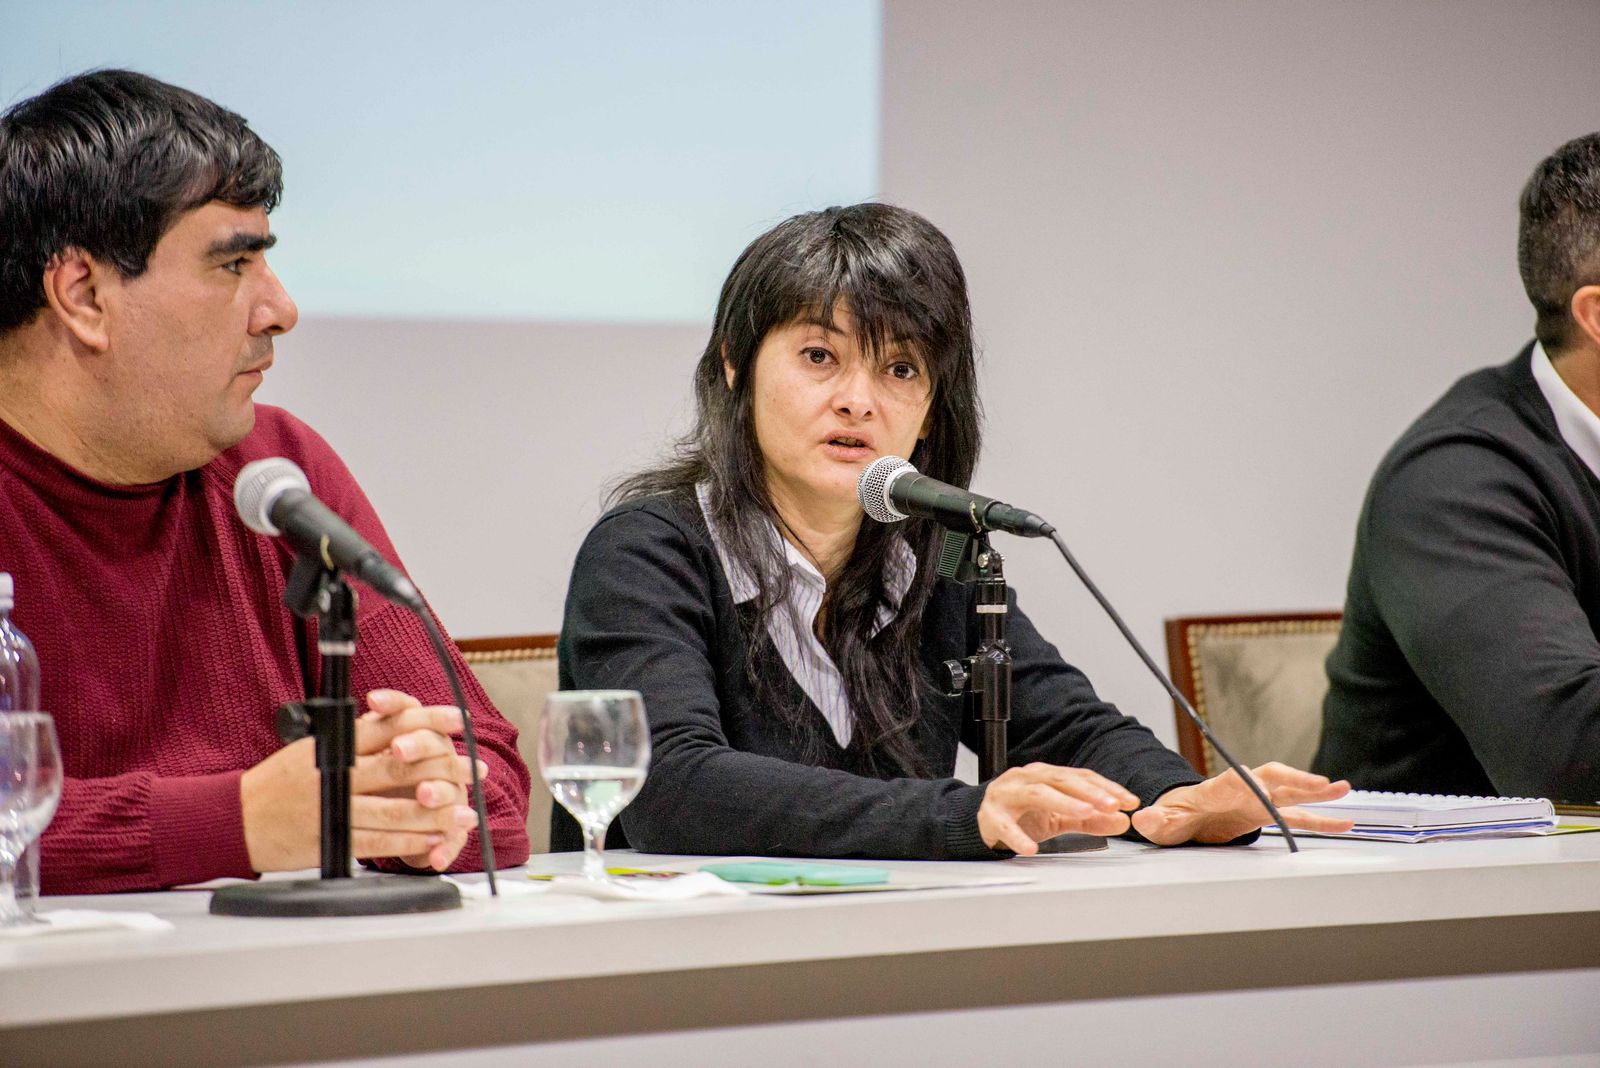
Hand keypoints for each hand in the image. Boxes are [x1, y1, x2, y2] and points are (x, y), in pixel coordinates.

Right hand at [241, 689, 486, 872]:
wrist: (234, 819)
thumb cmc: (278, 782)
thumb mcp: (314, 746)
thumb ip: (356, 737)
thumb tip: (399, 720)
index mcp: (334, 743)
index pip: (389, 723)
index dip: (429, 719)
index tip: (460, 720)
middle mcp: (336, 771)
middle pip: (400, 765)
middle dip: (445, 768)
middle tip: (476, 770)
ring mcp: (334, 807)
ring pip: (395, 808)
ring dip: (436, 812)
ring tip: (465, 814)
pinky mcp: (330, 838)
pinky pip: (378, 841)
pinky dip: (410, 841)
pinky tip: (434, 840)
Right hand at [977, 763, 1140, 854]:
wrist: (979, 820)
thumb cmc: (1021, 814)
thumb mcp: (1059, 816)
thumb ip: (1090, 818)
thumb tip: (1121, 820)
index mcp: (1045, 775)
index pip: (1080, 776)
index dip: (1106, 787)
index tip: (1129, 801)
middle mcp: (1026, 778)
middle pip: (1061, 780)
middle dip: (1089, 791)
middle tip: (1112, 804)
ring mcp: (1007, 794)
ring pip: (1036, 793)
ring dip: (1062, 802)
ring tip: (1084, 812)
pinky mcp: (990, 816)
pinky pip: (1005, 825)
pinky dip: (1018, 837)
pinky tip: (1031, 848)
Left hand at [1131, 762, 1353, 845]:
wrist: (1181, 816)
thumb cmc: (1172, 816)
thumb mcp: (1160, 821)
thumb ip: (1155, 820)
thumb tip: (1142, 817)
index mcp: (1220, 787)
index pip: (1242, 779)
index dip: (1258, 782)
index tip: (1275, 785)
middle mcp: (1244, 789)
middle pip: (1275, 780)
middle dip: (1300, 781)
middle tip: (1327, 785)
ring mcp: (1258, 800)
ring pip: (1292, 794)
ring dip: (1317, 794)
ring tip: (1345, 790)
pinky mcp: (1265, 814)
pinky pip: (1296, 815)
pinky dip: (1319, 818)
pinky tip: (1343, 822)